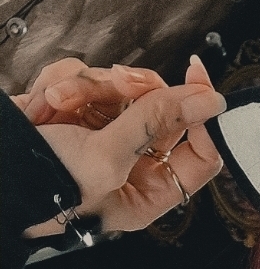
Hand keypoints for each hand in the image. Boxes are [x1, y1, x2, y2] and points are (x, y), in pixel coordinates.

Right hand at [13, 56, 224, 236]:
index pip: (201, 153)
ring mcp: (102, 134)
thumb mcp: (105, 158)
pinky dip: (62, 82)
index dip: (203, 114)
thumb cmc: (43, 186)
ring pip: (121, 85)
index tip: (197, 77)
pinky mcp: (76, 111)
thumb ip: (155, 121)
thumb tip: (208, 102)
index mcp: (148, 191)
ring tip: (56, 105)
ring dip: (88, 85)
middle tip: (118, 81)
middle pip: (162, 107)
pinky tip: (42, 106)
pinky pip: (85, 77)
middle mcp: (131, 164)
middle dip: (134, 88)